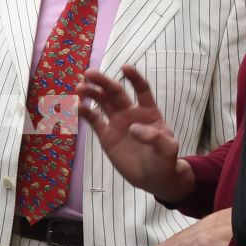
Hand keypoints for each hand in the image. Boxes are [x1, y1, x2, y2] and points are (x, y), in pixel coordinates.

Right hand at [76, 66, 193, 204]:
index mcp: (149, 112)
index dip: (134, 78)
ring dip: (91, 94)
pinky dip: (86, 113)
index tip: (125, 67)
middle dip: (103, 82)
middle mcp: (131, 113)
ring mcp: (117, 123)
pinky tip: (77, 106)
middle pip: (116, 93)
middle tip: (89, 73)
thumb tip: (133, 128)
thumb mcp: (167, 150)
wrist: (153, 178)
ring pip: (103, 103)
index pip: (142, 90)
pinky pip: (94, 121)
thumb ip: (155, 138)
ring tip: (79, 88)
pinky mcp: (106, 136)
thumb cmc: (164, 161)